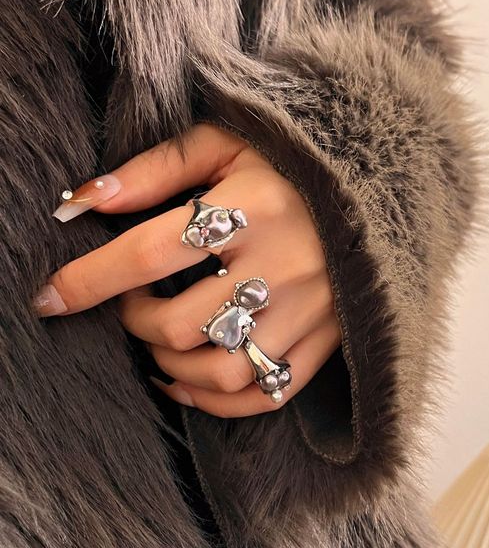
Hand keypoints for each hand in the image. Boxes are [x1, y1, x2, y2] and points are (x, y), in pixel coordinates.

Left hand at [34, 124, 340, 416]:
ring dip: (170, 368)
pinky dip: (215, 403)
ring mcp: (310, 310)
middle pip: (180, 323)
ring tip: (159, 343)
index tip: (49, 298)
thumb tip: (82, 201)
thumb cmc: (293, 162)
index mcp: (254, 206)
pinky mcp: (327, 339)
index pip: (150, 252)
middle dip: (133, 321)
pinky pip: (266, 393)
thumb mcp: (226, 144)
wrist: (380, 188)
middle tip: (130, 303)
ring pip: (221, 371)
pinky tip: (188, 382)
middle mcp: (283, 264)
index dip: (90, 279)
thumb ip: (153, 170)